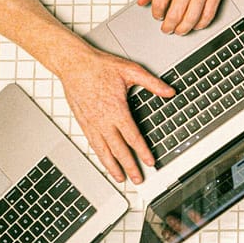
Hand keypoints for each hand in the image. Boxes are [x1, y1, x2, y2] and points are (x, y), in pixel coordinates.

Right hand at [60, 45, 174, 183]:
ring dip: (112, 166)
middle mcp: (103, 120)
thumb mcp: (130, 71)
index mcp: (116, 110)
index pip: (132, 137)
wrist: (73, 63)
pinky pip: (92, 143)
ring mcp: (91, 123)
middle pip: (118, 150)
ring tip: (120, 178)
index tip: (150, 162)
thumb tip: (169, 91)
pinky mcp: (82, 122)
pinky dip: (100, 155)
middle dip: (129, 166)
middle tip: (138, 179)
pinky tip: (104, 161)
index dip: (142, 152)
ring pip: (103, 150)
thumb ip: (152, 83)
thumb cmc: (99, 66)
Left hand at [137, 0, 234, 34]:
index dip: (156, 14)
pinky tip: (196, 24)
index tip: (158, 16)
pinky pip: (209, 14)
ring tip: (180, 30)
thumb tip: (142, 1)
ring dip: (183, 29)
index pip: (159, 4)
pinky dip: (201, 24)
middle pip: (175, 16)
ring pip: (192, 19)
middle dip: (168, 27)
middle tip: (167, 29)